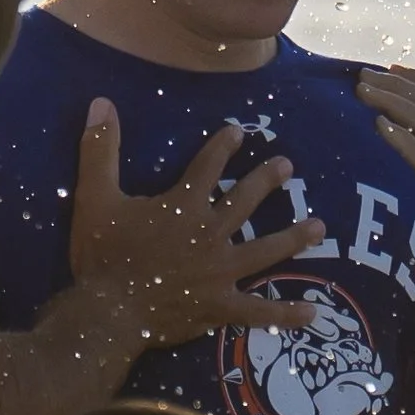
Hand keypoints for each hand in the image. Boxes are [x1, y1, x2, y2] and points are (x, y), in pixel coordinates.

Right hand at [67, 102, 333, 347]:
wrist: (107, 311)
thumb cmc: (101, 254)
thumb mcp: (95, 196)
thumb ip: (101, 149)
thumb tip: (100, 102)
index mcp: (183, 205)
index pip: (208, 166)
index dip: (223, 147)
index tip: (238, 132)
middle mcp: (209, 233)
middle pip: (245, 201)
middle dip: (267, 181)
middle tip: (287, 166)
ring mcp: (220, 272)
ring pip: (265, 250)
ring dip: (294, 237)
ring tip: (319, 226)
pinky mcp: (220, 306)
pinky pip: (259, 311)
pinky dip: (286, 312)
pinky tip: (313, 310)